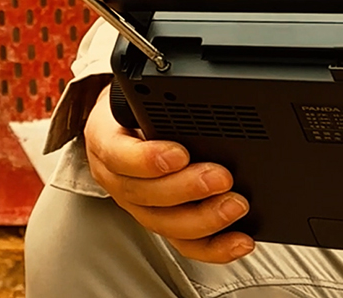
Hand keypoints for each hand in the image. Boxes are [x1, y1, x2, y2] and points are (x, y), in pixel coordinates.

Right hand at [84, 84, 254, 263]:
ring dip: (203, 220)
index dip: (148, 160)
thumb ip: (157, 104)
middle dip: (186, 190)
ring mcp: (135, 204)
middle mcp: (115, 177)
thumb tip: (199, 109)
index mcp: (104, 140)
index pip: (117, 155)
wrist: (122, 123)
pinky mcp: (158, 222)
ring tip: (235, 206)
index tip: (181, 153)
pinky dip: (213, 247)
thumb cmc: (133, 109)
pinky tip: (239, 241)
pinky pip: (182, 243)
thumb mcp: (134, 95)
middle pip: (143, 194)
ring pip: (162, 224)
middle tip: (221, 178)